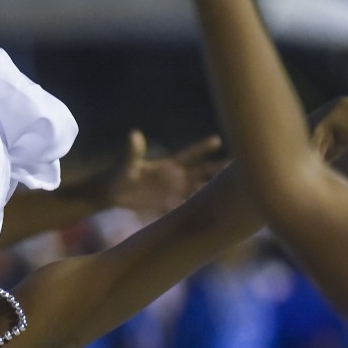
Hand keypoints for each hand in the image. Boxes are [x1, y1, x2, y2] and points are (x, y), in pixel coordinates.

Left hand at [105, 130, 224, 215]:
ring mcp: (171, 190)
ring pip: (197, 188)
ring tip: (232, 191)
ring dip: (212, 189)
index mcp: (166, 165)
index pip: (189, 155)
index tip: (218, 141)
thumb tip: (134, 135)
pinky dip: (197, 208)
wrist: (110, 192)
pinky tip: (212, 212)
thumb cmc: (116, 174)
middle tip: (237, 165)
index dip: (202, 148)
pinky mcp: (165, 203)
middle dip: (217, 168)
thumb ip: (132, 151)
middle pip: (200, 171)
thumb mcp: (125, 163)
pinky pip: (185, 205)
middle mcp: (173, 176)